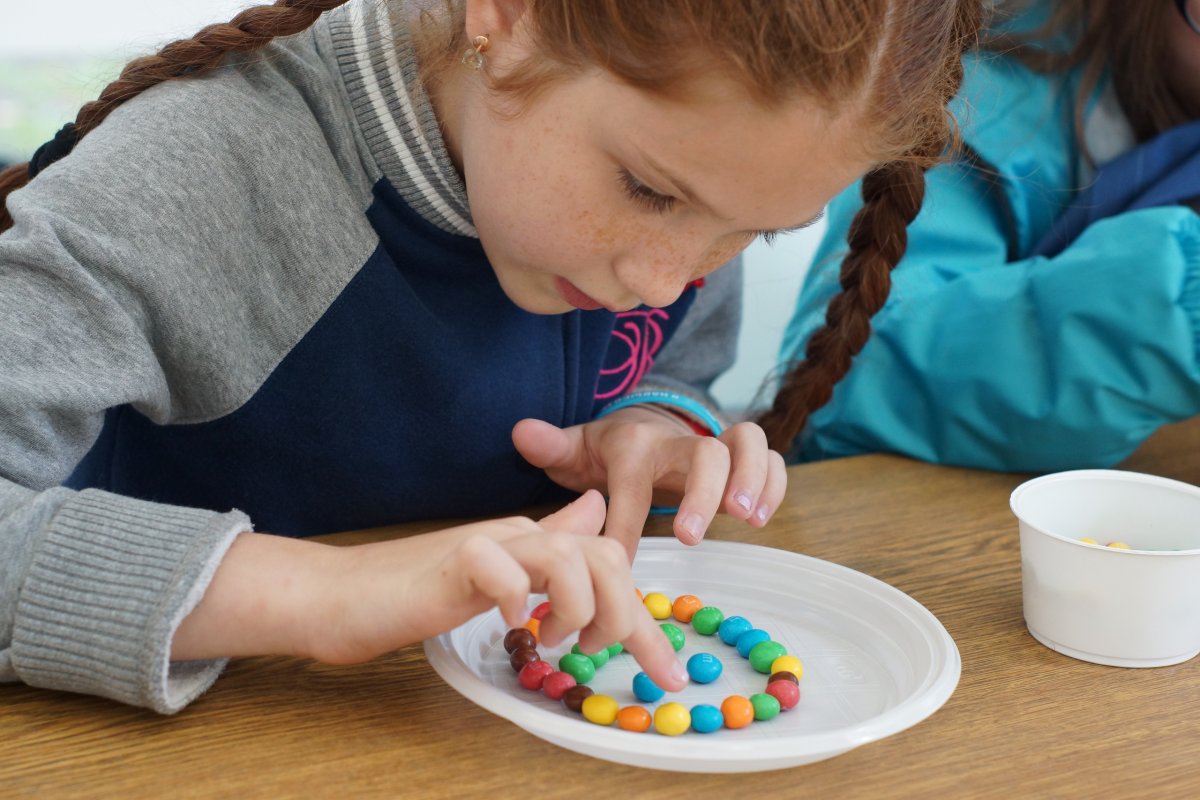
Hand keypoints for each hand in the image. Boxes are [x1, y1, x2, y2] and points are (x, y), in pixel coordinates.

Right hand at [172, 490, 686, 691]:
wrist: (342, 594)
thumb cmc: (416, 596)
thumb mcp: (498, 577)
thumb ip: (547, 549)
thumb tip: (594, 514)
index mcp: (533, 544)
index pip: (611, 564)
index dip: (645, 620)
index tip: (667, 672)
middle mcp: (517, 537)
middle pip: (604, 556)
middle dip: (626, 616)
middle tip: (607, 657)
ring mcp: (486, 544)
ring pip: (566, 557)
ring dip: (578, 608)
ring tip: (557, 641)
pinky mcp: (452, 561)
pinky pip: (501, 567)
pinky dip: (517, 597)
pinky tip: (511, 624)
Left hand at [512, 406, 786, 556]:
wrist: (648, 424)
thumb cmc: (610, 452)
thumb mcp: (575, 450)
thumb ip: (551, 447)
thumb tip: (521, 432)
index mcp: (634, 447)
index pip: (633, 486)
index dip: (626, 527)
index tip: (622, 567)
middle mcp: (678, 441)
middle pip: (704, 452)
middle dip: (705, 492)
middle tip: (695, 536)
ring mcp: (715, 445)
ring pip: (748, 443)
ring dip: (754, 480)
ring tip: (749, 520)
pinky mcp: (742, 457)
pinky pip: (771, 460)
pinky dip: (774, 484)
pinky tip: (762, 516)